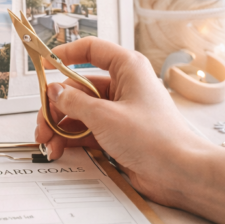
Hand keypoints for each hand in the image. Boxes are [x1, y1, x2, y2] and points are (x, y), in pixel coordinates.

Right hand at [35, 37, 211, 205]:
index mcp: (127, 69)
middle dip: (55, 106)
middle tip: (42, 122)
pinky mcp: (117, 132)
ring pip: (78, 110)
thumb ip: (73, 101)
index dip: (64, 53)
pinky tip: (59, 149)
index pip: (91, 49)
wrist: (182, 174)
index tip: (44, 63)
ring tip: (48, 142)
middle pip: (76, 86)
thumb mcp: (105, 116)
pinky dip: (70, 138)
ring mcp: (119, 111)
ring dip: (59, 126)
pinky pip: (85, 129)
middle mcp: (123, 86)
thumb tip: (54, 92)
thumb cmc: (157, 140)